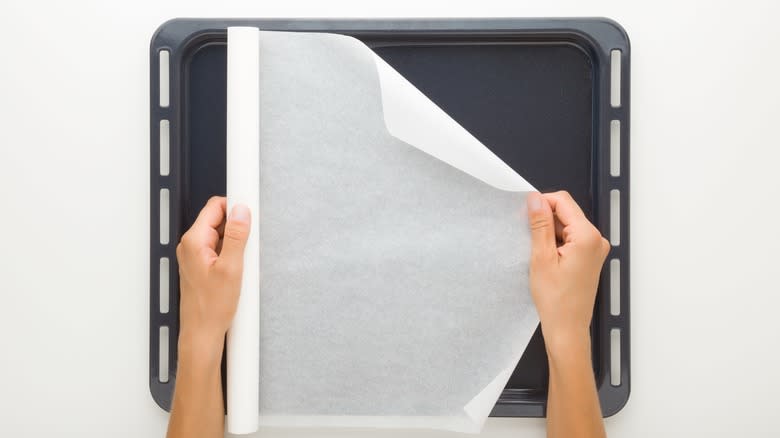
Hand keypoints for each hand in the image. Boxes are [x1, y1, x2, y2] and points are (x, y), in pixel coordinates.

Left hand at [176, 196, 250, 354]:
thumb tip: (241, 211)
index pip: (215, 207)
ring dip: (236, 244)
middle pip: (219, 220)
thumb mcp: (232, 269)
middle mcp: (191, 246)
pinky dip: (232, 256)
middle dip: (237, 228)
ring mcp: (195, 256)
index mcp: (194, 241)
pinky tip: (239, 272)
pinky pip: (219, 250)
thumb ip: (236, 236)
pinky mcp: (202, 266)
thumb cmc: (212, 308)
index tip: (250, 211)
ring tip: (243, 264)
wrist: (203, 333)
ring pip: (221, 236)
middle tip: (249, 246)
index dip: (235, 206)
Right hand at [526, 191, 609, 353]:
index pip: (563, 202)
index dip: (542, 202)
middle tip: (528, 238)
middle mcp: (597, 240)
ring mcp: (595, 250)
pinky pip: (571, 239)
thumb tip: (535, 200)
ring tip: (538, 254)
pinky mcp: (590, 258)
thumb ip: (539, 224)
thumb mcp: (541, 257)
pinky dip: (556, 243)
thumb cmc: (556, 301)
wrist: (567, 328)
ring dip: (550, 232)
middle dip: (545, 219)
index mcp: (588, 236)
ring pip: (567, 226)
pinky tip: (546, 259)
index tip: (525, 212)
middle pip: (567, 213)